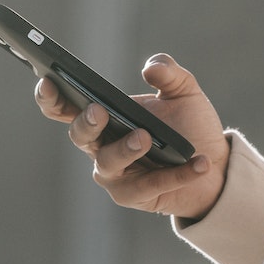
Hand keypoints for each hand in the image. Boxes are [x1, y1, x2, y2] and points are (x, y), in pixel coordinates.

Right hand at [35, 54, 229, 220]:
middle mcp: (100, 145)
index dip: (50, 96)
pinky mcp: (135, 196)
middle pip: (80, 135)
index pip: (65, 107)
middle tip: (99, 111)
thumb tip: (150, 68)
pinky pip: (150, 185)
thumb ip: (168, 72)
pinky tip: (198, 162)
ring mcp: (115, 174)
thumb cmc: (188, 124)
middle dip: (86, 123)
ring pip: (107, 163)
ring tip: (145, 137)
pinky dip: (175, 174)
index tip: (49, 80)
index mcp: (103, 116)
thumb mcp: (183, 91)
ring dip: (125, 149)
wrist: (214, 163)